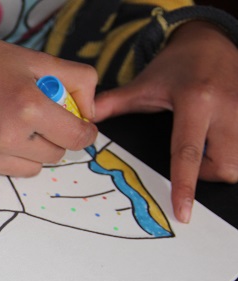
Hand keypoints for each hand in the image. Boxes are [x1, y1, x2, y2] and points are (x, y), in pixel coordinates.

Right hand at [0, 35, 97, 178]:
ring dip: (27, 153)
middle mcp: (5, 137)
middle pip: (54, 156)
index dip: (83, 131)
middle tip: (34, 121)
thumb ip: (77, 81)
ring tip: (7, 128)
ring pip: (29, 170)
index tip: (79, 128)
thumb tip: (91, 113)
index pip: (77, 138)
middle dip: (52, 139)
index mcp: (28, 107)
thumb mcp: (36, 60)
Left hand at [95, 21, 237, 222]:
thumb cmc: (176, 67)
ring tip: (207, 150)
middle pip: (226, 164)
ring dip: (224, 165)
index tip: (183, 213)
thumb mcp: (144, 84)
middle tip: (193, 162)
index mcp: (195, 101)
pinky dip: (234, 153)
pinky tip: (220, 143)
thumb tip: (85, 121)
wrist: (211, 40)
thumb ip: (113, 104)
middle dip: (209, 175)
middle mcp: (227, 107)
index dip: (185, 186)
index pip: (187, 153)